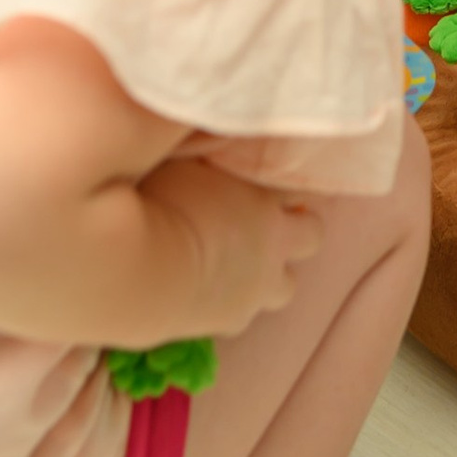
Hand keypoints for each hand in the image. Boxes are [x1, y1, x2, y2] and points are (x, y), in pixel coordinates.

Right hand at [139, 154, 322, 335]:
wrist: (145, 274)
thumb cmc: (158, 201)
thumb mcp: (186, 157)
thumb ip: (212, 150)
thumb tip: (216, 133)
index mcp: (266, 198)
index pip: (301, 184)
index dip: (288, 179)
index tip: (272, 176)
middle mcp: (272, 244)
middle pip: (312, 235)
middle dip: (295, 228)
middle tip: (264, 219)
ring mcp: (257, 290)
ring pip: (287, 286)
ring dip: (270, 273)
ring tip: (239, 262)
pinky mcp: (232, 323)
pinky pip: (246, 313)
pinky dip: (236, 300)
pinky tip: (209, 290)